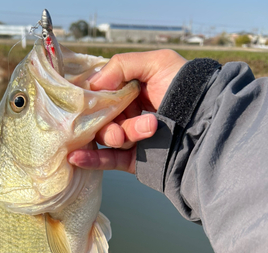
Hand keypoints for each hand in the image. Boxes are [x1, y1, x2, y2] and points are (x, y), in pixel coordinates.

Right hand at [68, 50, 185, 173]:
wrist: (207, 124)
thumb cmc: (186, 89)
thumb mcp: (158, 63)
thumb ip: (122, 65)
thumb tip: (94, 84)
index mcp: (135, 91)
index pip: (104, 93)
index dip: (95, 96)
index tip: (88, 99)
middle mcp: (131, 114)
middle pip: (103, 116)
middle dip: (108, 118)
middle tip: (120, 121)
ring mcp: (132, 138)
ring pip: (107, 137)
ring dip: (114, 134)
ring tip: (138, 132)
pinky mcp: (134, 159)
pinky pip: (108, 160)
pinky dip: (91, 159)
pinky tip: (76, 157)